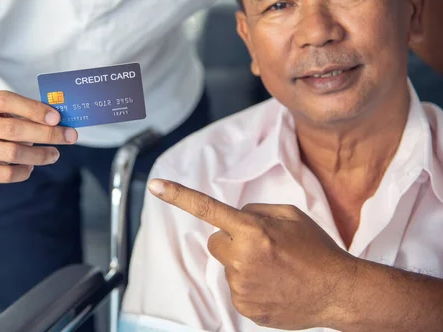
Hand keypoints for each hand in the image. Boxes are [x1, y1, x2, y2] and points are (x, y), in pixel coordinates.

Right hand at [0, 89, 76, 194]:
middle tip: (69, 137)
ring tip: (54, 154)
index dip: (34, 108)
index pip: (6, 100)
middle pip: (13, 128)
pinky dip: (24, 170)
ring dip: (40, 154)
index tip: (57, 117)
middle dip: (46, 133)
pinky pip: (5, 173)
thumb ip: (22, 113)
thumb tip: (57, 119)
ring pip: (12, 152)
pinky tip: (30, 166)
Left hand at [148, 179, 356, 329]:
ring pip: (227, 266)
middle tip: (262, 246)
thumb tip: (233, 216)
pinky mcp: (245, 307)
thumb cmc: (317, 249)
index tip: (154, 186)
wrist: (339, 292)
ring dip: (242, 264)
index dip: (178, 196)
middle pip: (216, 242)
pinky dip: (249, 285)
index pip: (207, 208)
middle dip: (231, 240)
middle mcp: (242, 258)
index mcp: (253, 230)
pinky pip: (235, 288)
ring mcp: (242, 286)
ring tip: (276, 268)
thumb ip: (255, 211)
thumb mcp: (290, 215)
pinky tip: (274, 285)